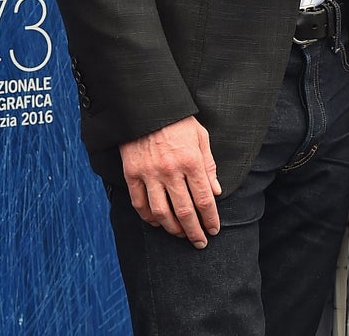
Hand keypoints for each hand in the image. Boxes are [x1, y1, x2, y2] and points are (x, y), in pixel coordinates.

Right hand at [120, 116, 221, 247]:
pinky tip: (157, 223)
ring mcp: (149, 174)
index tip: (214, 230)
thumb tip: (216, 191)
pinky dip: (148, 218)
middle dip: (194, 231)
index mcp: (191, 160)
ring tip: (181, 234)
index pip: (204, 199)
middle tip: (200, 242)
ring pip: (161, 212)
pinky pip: (140, 204)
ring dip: (172, 229)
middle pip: (184, 211)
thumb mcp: (200, 136)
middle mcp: (171, 170)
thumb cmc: (178, 120)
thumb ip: (209, 165)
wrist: (147, 106)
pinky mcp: (132, 174)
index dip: (210, 218)